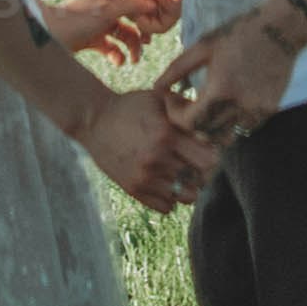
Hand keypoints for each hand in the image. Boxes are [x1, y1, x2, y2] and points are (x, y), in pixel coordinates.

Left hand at [46, 0, 163, 67]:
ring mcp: (101, 20)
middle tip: (148, 38)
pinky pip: (112, 46)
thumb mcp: (109, 8)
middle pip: (133, 8)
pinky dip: (117, 55)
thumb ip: (132, 5)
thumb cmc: (77, 17)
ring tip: (135, 58)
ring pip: (125, 30)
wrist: (51, 37)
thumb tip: (152, 3)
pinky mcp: (94, 37)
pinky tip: (118, 61)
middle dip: (142, 25)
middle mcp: (107, 1)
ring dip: (132, 45)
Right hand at [84, 87, 211, 214]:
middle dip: (203, 172)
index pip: (209, 160)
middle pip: (201, 181)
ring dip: (188, 186)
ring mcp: (144, 178)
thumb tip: (212, 120)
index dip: (213, 155)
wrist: (93, 120)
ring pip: (186, 197)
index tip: (207, 149)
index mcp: (166, 135)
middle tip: (196, 163)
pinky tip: (165, 181)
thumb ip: (185, 108)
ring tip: (181, 173)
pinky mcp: (134, 190)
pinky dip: (170, 198)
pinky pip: (167, 207)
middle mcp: (157, 160)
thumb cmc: (130, 106)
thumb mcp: (158, 98)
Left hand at [158, 1, 298, 155]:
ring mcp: (257, 112)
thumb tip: (156, 88)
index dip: (175, 115)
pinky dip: (231, 122)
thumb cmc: (237, 33)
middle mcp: (240, 107)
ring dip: (211, 128)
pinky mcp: (269, 111)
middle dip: (191, 123)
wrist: (280, 29)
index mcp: (220, 90)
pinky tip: (227, 102)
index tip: (173, 100)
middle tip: (186, 104)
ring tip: (206, 108)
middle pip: (206, 134)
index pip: (189, 123)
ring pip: (226, 137)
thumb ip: (176, 70)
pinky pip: (244, 128)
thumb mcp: (203, 47)